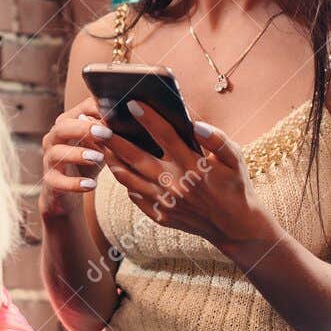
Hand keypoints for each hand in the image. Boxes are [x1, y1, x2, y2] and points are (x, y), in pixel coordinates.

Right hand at [39, 95, 112, 217]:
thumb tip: (126, 120)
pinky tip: (91, 185)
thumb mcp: (100, 147)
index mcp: (68, 125)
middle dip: (83, 129)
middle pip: (62, 126)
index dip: (96, 111)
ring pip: (57, 153)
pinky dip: (74, 183)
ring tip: (99, 158)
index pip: (80, 110)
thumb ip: (108, 133)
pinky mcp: (50, 182)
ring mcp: (49, 161)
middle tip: (105, 134)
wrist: (69, 195)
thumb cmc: (86, 165)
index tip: (116, 116)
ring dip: (78, 154)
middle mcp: (54, 139)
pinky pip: (58, 182)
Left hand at [101, 101, 264, 248]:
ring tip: (99, 145)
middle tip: (94, 126)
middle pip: (136, 158)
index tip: (130, 103)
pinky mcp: (160, 216)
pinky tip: (117, 168)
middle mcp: (175, 184)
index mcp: (193, 166)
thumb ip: (218, 139)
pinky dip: (125, 181)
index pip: (166, 136)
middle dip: (113, 140)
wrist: (235, 227)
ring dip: (111, 160)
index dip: (147, 118)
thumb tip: (196, 124)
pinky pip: (135, 196)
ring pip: (129, 178)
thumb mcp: (235, 159)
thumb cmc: (236, 186)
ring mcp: (165, 202)